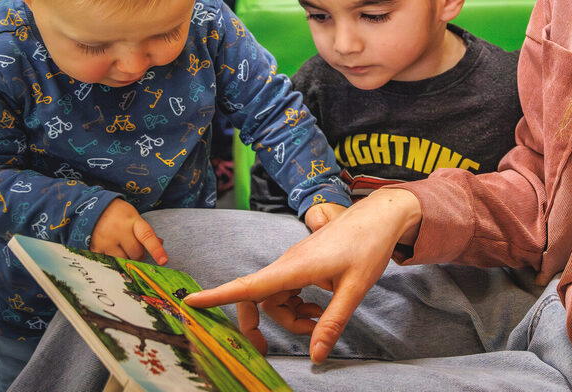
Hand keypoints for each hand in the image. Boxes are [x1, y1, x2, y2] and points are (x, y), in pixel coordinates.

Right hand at [90, 198, 167, 263]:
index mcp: (133, 221)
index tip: (164, 261)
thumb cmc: (120, 214)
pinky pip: (109, 262)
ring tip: (120, 247)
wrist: (94, 208)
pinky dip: (113, 259)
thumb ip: (146, 232)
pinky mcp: (95, 248)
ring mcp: (106, 241)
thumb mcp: (135, 218)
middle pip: (136, 254)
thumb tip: (160, 243)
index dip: (156, 250)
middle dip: (138, 254)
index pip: (147, 237)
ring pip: (122, 260)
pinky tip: (110, 249)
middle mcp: (119, 231)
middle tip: (133, 246)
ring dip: (125, 258)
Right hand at [184, 188, 421, 362]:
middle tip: (263, 350)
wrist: (381, 215)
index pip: (249, 286)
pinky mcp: (304, 262)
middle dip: (257, 323)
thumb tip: (315, 355)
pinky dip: (297, 305)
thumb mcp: (354, 289)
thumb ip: (332, 322)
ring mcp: (295, 262)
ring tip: (318, 322)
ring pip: (275, 297)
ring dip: (289, 316)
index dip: (218, 296)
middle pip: (258, 298)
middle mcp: (288, 263)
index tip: (190, 302)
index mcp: (295, 267)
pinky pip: (287, 289)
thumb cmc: (368, 245)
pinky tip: (319, 309)